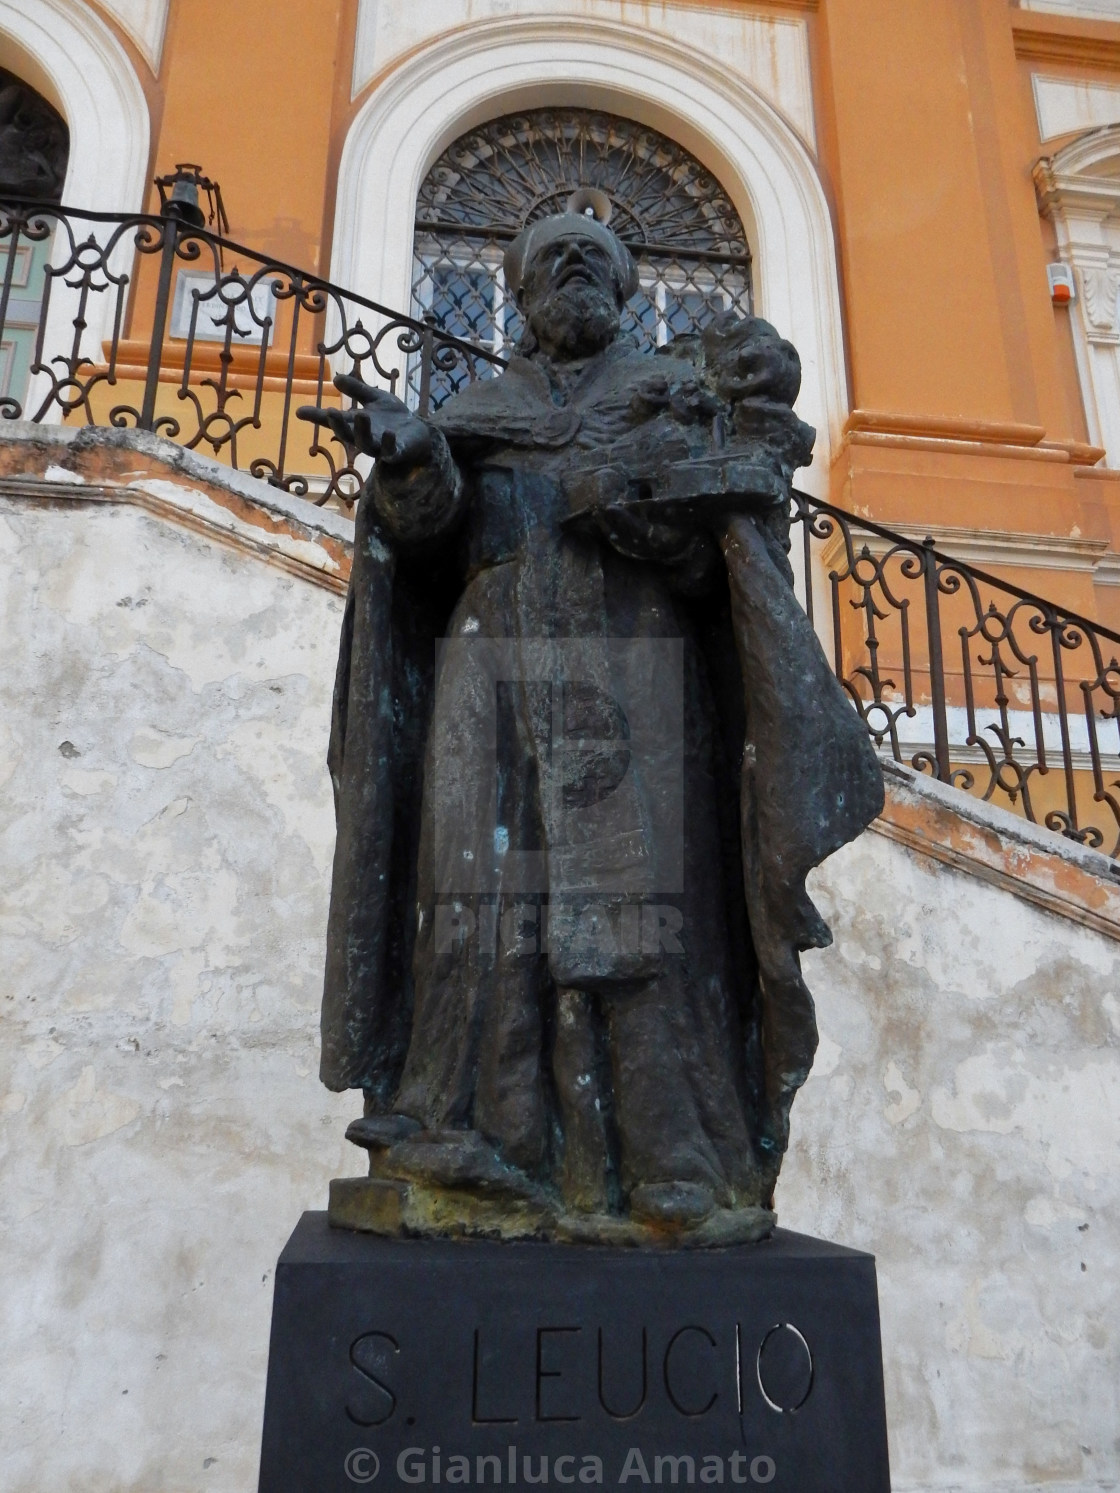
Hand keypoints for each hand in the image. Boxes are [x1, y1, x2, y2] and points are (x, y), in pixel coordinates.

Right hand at [298, 373, 431, 466]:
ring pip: (366, 444)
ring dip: (362, 431)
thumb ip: (358, 390)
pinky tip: (389, 433)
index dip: (317, 417)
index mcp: (355, 424)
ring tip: (361, 415)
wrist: (417, 432)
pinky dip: (389, 444)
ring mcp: (380, 447)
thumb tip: (336, 378)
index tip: (299, 411)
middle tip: (330, 412)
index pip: (333, 421)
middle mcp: (364, 438)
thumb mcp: (375, 398)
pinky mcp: (397, 453)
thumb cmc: (393, 417)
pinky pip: (390, 451)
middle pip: (347, 435)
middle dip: (339, 425)